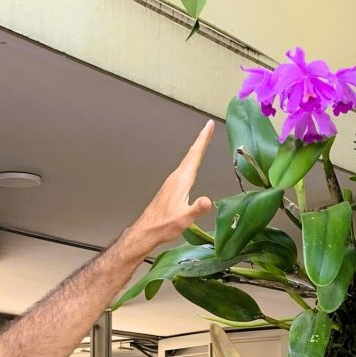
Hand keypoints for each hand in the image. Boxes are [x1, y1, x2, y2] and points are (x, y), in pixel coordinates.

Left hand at [126, 123, 214, 255]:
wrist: (146, 231)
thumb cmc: (164, 225)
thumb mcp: (184, 219)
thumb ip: (196, 209)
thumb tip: (208, 201)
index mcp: (181, 180)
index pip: (194, 155)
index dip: (203, 140)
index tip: (209, 125)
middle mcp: (176, 177)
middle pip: (191, 154)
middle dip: (201, 140)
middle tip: (209, 127)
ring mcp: (172, 182)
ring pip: (187, 161)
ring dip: (196, 150)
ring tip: (204, 141)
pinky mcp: (171, 188)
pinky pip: (184, 169)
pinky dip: (191, 161)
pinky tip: (193, 165)